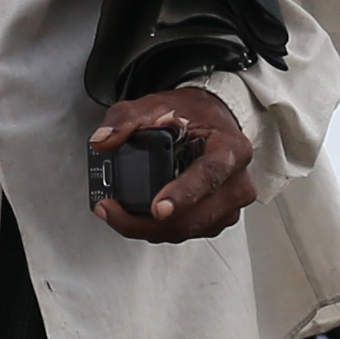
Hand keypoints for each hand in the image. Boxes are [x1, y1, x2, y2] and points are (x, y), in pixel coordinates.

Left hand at [89, 87, 257, 242]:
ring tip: (118, 212)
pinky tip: (140, 216)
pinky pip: (187, 233)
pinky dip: (159, 230)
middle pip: (195, 215)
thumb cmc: (192, 115)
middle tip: (112, 211)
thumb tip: (103, 140)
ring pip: (188, 230)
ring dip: (149, 228)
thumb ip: (125, 119)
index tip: (159, 208)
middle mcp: (236, 180)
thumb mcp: (155, 105)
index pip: (209, 175)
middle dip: (147, 221)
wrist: (212, 120)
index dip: (183, 194)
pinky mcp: (218, 218)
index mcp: (230, 149)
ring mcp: (230, 204)